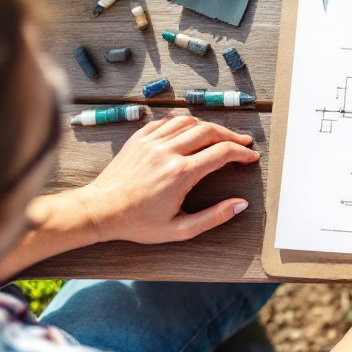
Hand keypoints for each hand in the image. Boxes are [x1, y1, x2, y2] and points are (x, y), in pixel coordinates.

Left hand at [76, 115, 259, 243]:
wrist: (100, 211)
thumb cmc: (137, 222)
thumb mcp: (179, 229)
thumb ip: (214, 217)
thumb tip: (240, 205)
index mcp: (180, 174)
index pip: (221, 153)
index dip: (241, 153)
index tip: (250, 157)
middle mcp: (167, 152)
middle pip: (209, 131)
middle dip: (231, 136)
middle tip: (242, 143)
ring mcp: (151, 142)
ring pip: (189, 122)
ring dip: (209, 126)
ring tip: (219, 136)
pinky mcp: (139, 139)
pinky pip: (166, 122)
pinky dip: (183, 122)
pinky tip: (190, 130)